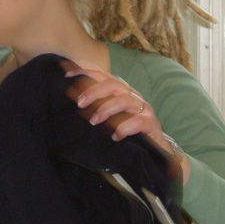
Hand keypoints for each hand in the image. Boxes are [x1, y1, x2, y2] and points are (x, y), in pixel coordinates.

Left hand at [64, 63, 190, 183]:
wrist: (157, 151)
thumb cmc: (128, 133)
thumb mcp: (109, 118)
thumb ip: (95, 108)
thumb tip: (73, 99)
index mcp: (121, 92)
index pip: (103, 75)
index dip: (85, 72)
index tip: (67, 74)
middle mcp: (133, 96)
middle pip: (114, 84)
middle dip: (94, 91)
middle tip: (79, 103)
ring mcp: (144, 109)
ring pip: (125, 100)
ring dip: (107, 109)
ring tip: (94, 121)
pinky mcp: (151, 125)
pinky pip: (139, 121)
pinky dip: (125, 127)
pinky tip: (115, 136)